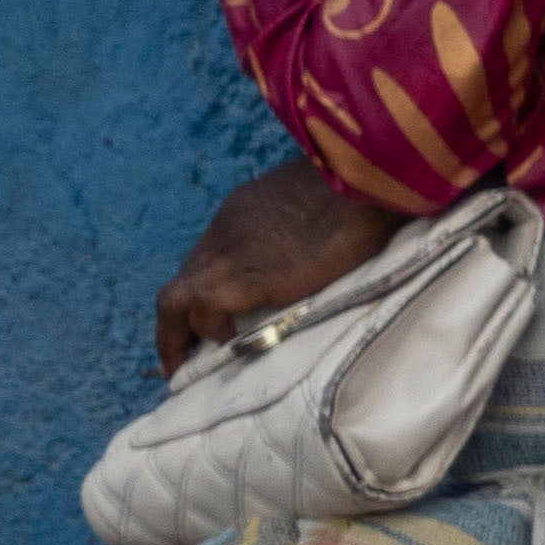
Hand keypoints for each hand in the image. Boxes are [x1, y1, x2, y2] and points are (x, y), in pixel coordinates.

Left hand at [153, 162, 403, 369]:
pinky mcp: (250, 277)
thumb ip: (299, 224)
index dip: (203, 292)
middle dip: (176, 321)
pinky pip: (207, 309)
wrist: (368, 179)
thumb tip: (308, 250)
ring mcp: (233, 254)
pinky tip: (228, 344)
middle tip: (179, 356)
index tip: (206, 319)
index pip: (207, 258)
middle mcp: (225, 233)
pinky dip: (209, 330)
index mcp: (241, 211)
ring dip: (176, 335)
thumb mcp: (312, 202)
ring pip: (176, 299)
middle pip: (183, 279)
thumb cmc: (360, 186)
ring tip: (183, 366)